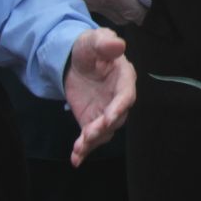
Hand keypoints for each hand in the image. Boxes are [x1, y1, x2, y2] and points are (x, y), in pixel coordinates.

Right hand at [50, 0, 149, 26]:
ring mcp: (88, 5)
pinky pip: (99, 8)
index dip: (143, 11)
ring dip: (118, 7)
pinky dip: (106, 2)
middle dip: (131, 12)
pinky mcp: (80, 2)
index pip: (134, 14)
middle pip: (123, 19)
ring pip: (110, 14)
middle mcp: (99, 5)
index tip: (145, 4)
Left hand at [64, 27, 136, 166]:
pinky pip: (92, 138)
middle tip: (88, 135)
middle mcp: (119, 98)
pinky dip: (84, 150)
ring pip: (105, 132)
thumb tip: (119, 44)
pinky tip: (76, 160)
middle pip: (116, 118)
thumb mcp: (92, 41)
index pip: (126, 96)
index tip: (109, 118)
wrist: (74, 62)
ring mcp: (107, 112)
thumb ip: (104, 42)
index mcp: (124, 78)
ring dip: (93, 142)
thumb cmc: (88, 48)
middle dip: (103, 128)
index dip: (119, 108)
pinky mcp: (94, 122)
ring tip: (78, 149)